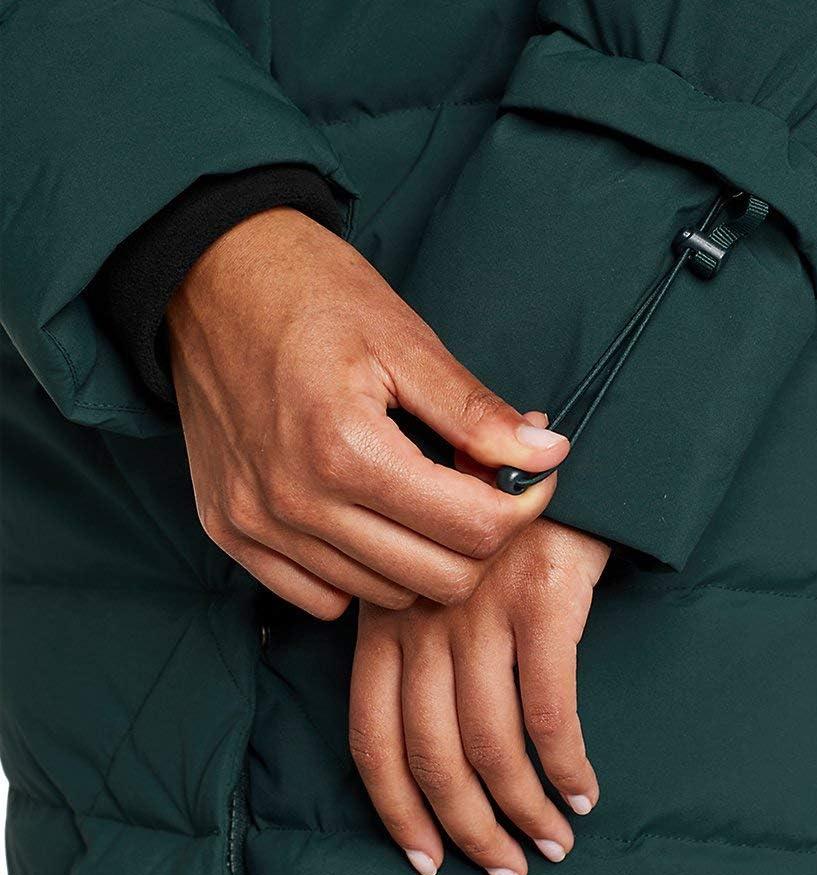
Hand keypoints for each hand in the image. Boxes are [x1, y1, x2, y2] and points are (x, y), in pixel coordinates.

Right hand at [168, 208, 568, 618]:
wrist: (209, 276)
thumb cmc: (312, 294)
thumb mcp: (406, 340)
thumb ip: (476, 411)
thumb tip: (549, 454)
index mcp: (344, 449)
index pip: (473, 528)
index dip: (523, 504)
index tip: (528, 472)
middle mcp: (295, 502)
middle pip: (437, 579)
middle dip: (481, 536)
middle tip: (478, 482)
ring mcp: (256, 523)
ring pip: (383, 594)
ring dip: (422, 553)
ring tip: (422, 491)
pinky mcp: (229, 532)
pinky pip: (317, 598)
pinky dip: (359, 572)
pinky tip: (369, 518)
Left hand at [349, 518, 610, 874]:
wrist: (541, 455)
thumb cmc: (482, 523)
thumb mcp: (422, 572)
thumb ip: (412, 641)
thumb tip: (433, 741)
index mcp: (384, 621)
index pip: (373, 737)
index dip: (397, 810)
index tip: (424, 858)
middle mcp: (422, 624)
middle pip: (434, 757)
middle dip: (468, 829)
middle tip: (504, 869)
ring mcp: (479, 615)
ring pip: (493, 747)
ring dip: (525, 811)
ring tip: (551, 842)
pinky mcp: (538, 606)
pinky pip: (550, 715)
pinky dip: (567, 766)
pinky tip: (582, 790)